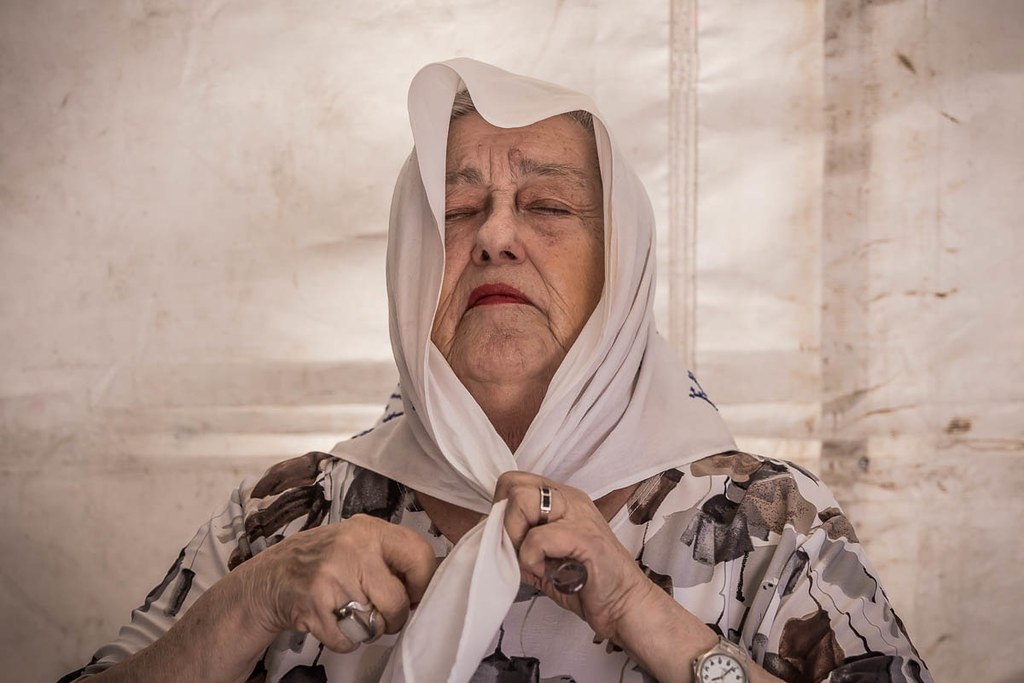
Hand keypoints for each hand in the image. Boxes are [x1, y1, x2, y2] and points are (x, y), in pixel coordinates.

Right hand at [228, 514, 436, 652]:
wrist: (270, 577)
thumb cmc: (324, 561)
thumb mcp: (357, 542)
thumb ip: (390, 557)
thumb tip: (426, 587)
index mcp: (369, 530)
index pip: (419, 555)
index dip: (423, 583)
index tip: (414, 594)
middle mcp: (352, 549)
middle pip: (398, 601)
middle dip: (394, 617)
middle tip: (381, 613)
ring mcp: (331, 578)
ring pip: (375, 625)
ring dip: (368, 629)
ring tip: (352, 613)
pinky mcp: (314, 607)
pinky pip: (349, 640)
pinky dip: (344, 640)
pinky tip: (333, 622)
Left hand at [493, 471, 655, 642]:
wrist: (626, 605)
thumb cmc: (587, 585)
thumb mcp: (544, 559)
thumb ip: (521, 544)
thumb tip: (490, 539)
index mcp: (561, 499)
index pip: (513, 481)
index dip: (501, 512)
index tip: (512, 542)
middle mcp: (569, 499)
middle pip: (512, 484)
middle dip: (506, 523)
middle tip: (521, 551)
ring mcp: (578, 514)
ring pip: (521, 502)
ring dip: (517, 538)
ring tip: (536, 562)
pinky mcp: (584, 537)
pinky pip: (536, 538)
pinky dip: (532, 560)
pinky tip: (550, 574)